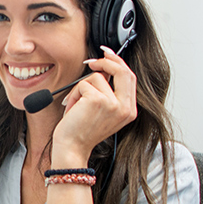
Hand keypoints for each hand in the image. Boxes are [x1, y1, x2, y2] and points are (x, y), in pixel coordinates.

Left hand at [53, 46, 137, 163]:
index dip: (119, 63)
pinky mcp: (98, 100)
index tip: (108, 55)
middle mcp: (125, 108)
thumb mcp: (103, 112)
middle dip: (106, 61)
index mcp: (129, 111)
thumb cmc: (82, 132)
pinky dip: (74, 94)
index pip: (130, 78)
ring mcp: (113, 104)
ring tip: (77, 105)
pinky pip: (84, 84)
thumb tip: (104, 67)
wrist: (72, 148)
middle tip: (92, 61)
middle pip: (123, 71)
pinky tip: (73, 109)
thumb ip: (109, 92)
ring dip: (81, 87)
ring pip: (97, 77)